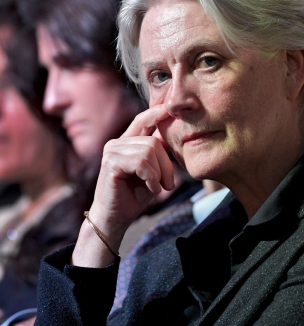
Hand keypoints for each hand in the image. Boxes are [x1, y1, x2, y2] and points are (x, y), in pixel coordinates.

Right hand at [72, 105, 173, 266]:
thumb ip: (158, 153)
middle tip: (169, 184)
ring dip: (159, 173)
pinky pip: (142, 163)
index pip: (143, 120)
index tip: (170, 107)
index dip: (157, 112)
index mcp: (126, 142)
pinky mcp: (111, 163)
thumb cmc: (134, 196)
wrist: (115, 218)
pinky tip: (151, 189)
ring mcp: (112, 151)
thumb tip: (171, 132)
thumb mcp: (152, 171)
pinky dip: (151, 178)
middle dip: (166, 164)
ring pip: (149, 151)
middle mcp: (117, 143)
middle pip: (154, 141)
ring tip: (156, 187)